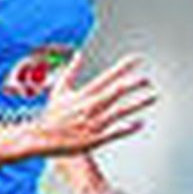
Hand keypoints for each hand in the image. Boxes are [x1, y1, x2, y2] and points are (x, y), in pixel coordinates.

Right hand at [31, 52, 155, 156]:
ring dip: (138, 103)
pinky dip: (128, 127)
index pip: (107, 76)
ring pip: (120, 110)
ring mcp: (93, 123)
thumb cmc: (51, 116)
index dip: (123, 67)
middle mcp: (90, 106)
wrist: (40, 139)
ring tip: (152, 96)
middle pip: (116, 91)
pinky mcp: (95, 138)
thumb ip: (71, 71)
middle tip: (148, 79)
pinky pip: (115, 132)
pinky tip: (140, 122)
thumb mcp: (59, 90)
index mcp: (83, 94)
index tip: (137, 60)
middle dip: (134, 84)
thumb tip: (78, 54)